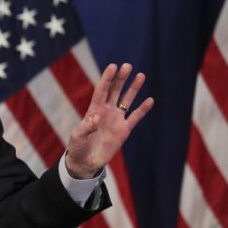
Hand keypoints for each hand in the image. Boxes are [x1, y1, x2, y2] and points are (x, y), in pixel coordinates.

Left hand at [65, 63, 153, 178]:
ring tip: (141, 75)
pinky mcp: (124, 130)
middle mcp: (106, 111)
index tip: (113, 66)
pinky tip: (150, 100)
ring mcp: (116, 120)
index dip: (107, 78)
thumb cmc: (77, 147)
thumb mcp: (77, 136)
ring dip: (133, 89)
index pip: (102, 90)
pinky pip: (135, 117)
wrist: (86, 161)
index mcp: (94, 110)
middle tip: (128, 66)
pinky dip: (142, 109)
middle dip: (121, 79)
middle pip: (115, 91)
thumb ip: (86, 127)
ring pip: (126, 100)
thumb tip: (97, 117)